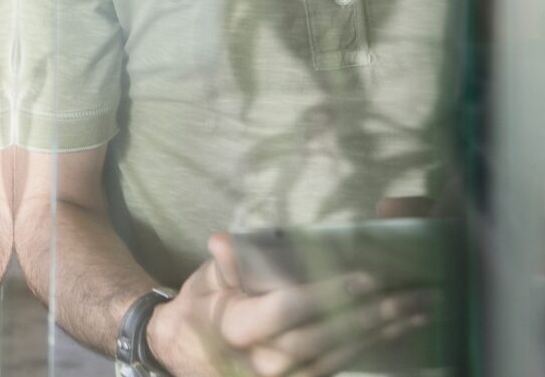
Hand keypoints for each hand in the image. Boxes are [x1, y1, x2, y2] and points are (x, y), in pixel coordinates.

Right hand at [147, 232, 433, 376]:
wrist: (189, 353)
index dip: (326, 294)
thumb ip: (224, 264)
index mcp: (235, 328)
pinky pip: (341, 363)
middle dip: (371, 314)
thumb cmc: (203, 307)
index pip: (286, 311)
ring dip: (383, 330)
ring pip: (341, 352)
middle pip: (325, 335)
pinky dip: (373, 344)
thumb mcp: (206, 280)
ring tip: (419, 306)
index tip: (364, 276)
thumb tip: (224, 243)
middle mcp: (263, 360)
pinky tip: (398, 327)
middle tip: (410, 291)